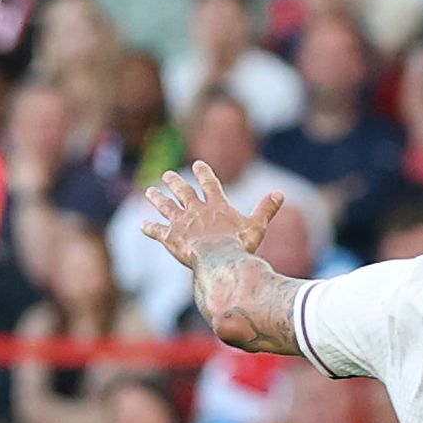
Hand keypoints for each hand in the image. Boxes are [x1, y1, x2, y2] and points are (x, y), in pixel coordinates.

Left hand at [141, 162, 282, 269]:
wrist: (219, 258)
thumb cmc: (240, 244)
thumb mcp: (257, 226)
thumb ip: (266, 209)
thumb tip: (280, 193)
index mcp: (217, 206)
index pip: (209, 183)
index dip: (203, 173)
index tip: (197, 164)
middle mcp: (196, 210)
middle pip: (183, 192)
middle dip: (175, 182)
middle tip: (168, 175)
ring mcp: (181, 223)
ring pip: (166, 207)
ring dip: (158, 199)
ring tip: (150, 191)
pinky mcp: (171, 237)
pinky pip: (157, 230)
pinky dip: (150, 228)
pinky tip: (142, 225)